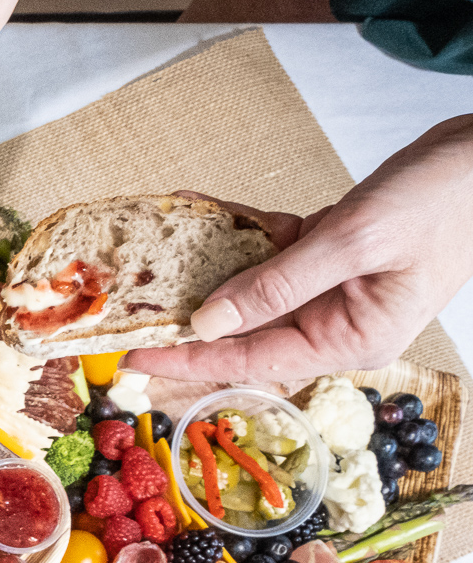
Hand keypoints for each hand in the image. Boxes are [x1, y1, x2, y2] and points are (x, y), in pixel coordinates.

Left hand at [128, 115, 472, 380]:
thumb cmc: (442, 203)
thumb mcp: (354, 242)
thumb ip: (279, 284)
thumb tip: (210, 322)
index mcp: (350, 339)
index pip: (251, 359)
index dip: (188, 359)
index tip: (134, 356)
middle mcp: (335, 322)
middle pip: (242, 332)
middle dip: (184, 320)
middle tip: (122, 315)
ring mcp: (330, 287)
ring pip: (248, 288)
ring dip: (201, 268)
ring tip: (146, 259)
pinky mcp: (327, 250)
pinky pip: (267, 248)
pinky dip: (232, 228)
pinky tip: (193, 209)